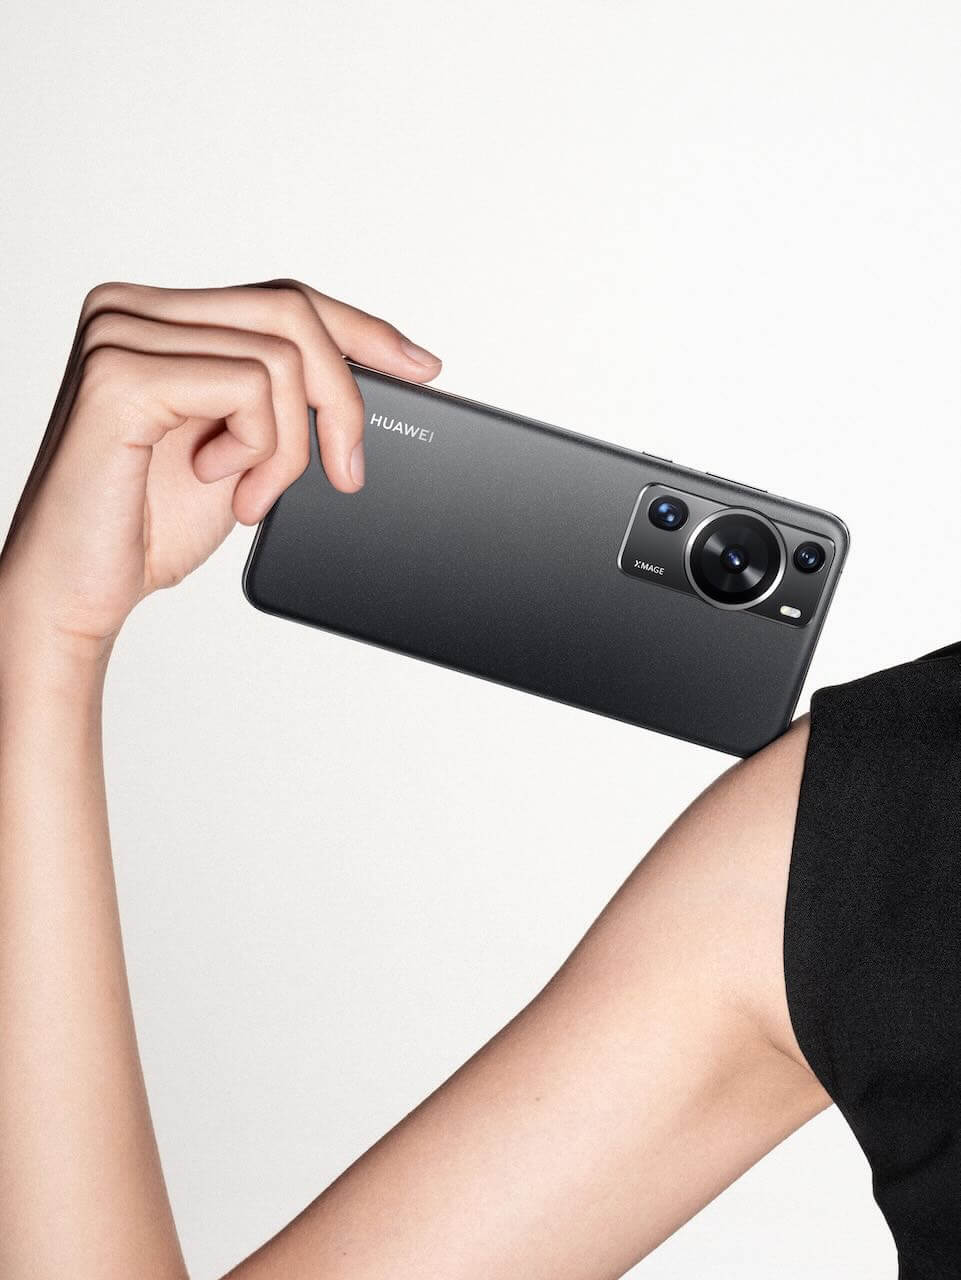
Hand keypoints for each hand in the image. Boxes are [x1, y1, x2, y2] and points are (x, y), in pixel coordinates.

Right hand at [0, 280, 441, 659]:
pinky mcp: (121, 372)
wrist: (78, 590)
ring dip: (288, 447)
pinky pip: (250, 386)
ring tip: (250, 495)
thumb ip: (285, 400)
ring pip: (282, 357)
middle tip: (345, 473)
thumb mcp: (243, 450)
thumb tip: (383, 372)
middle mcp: (133, 309)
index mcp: (159, 319)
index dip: (361, 328)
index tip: (421, 367)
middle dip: (341, 401)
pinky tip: (215, 481)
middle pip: (293, 311)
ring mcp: (121, 333)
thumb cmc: (145, 525)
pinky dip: (256, 448)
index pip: (282, 297)